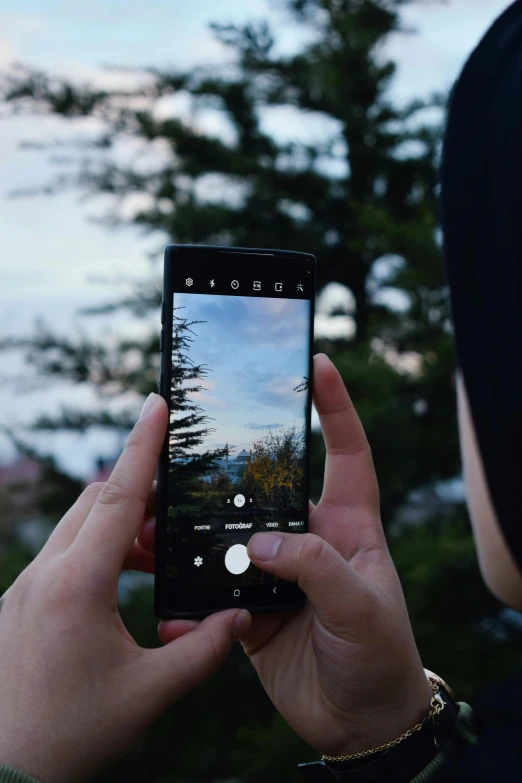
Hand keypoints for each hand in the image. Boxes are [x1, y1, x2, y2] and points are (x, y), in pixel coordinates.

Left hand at [0, 393, 250, 782]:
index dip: (141, 447)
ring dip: (118, 524)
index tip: (156, 403)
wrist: (6, 770)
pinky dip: (99, 549)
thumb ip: (203, 650)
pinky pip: (64, 554)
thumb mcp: (150, 692)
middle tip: (176, 496)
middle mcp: (45, 575)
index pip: (116, 497)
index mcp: (77, 586)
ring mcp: (27, 587)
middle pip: (94, 502)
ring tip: (157, 549)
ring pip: (77, 527)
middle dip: (136, 487)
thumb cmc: (73, 733)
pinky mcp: (21, 603)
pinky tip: (125, 577)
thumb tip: (240, 618)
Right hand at [162, 355, 431, 757]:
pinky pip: (213, 589)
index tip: (318, 365)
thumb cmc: (380, 655)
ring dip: (197, 529)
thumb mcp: (362, 606)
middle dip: (234, 467)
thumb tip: (257, 543)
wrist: (359, 721)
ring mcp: (277, 571)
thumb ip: (315, 567)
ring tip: (156, 518)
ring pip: (231, 535)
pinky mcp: (250, 607)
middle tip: (194, 445)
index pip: (346, 453)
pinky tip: (166, 593)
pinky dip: (188, 591)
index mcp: (350, 525)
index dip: (336, 407)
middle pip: (269, 487)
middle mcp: (310, 539)